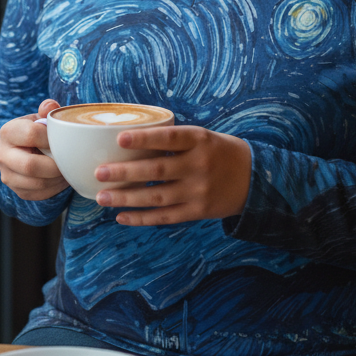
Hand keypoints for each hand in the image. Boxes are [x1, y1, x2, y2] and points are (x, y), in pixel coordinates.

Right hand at [0, 98, 69, 200]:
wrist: (22, 150)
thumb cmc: (36, 131)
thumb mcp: (40, 117)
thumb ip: (47, 110)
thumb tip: (50, 106)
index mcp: (8, 132)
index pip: (31, 135)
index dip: (52, 138)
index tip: (63, 139)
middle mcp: (2, 155)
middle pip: (30, 166)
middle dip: (55, 165)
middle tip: (68, 160)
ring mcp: (7, 176)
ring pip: (37, 184)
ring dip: (57, 178)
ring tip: (67, 168)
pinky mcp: (17, 191)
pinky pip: (39, 194)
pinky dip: (55, 188)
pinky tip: (61, 177)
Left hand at [94, 126, 251, 225]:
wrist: (255, 179)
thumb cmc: (219, 152)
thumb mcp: (203, 136)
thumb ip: (173, 140)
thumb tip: (129, 140)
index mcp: (199, 140)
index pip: (168, 138)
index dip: (144, 139)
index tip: (120, 138)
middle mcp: (199, 165)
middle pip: (157, 171)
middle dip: (125, 173)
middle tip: (100, 172)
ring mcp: (198, 191)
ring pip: (156, 197)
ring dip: (126, 198)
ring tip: (102, 197)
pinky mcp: (198, 211)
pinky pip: (165, 216)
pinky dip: (142, 218)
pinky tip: (121, 216)